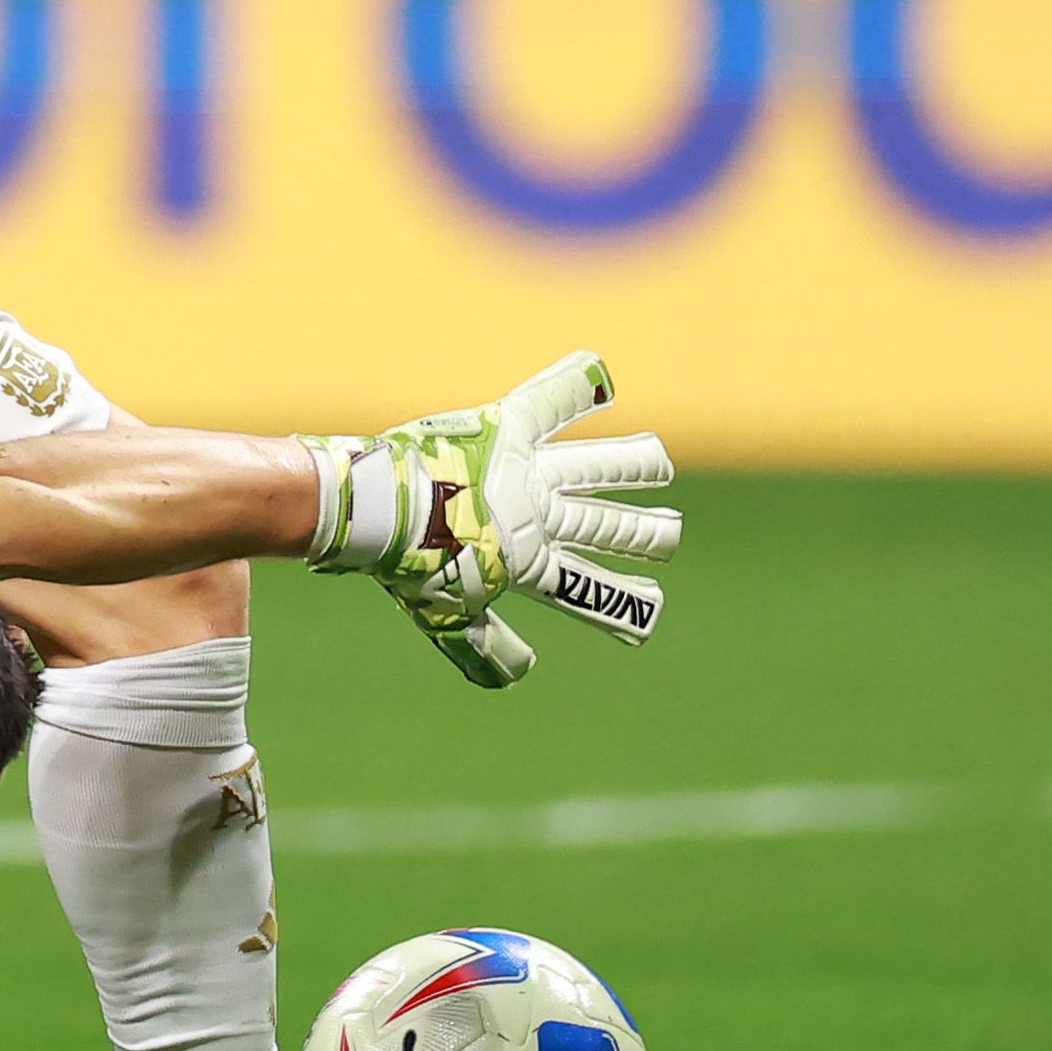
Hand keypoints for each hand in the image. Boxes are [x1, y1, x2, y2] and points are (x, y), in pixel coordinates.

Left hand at [304, 352, 679, 686]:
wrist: (380, 509)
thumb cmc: (406, 563)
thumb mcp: (445, 614)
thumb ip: (483, 646)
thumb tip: (519, 678)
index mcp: (528, 562)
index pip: (587, 591)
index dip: (622, 604)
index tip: (650, 613)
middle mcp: (540, 515)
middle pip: (606, 525)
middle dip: (643, 534)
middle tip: (671, 535)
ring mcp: (527, 471)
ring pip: (596, 468)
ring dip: (631, 466)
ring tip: (659, 462)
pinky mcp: (505, 429)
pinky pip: (548, 402)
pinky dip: (574, 387)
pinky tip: (601, 372)